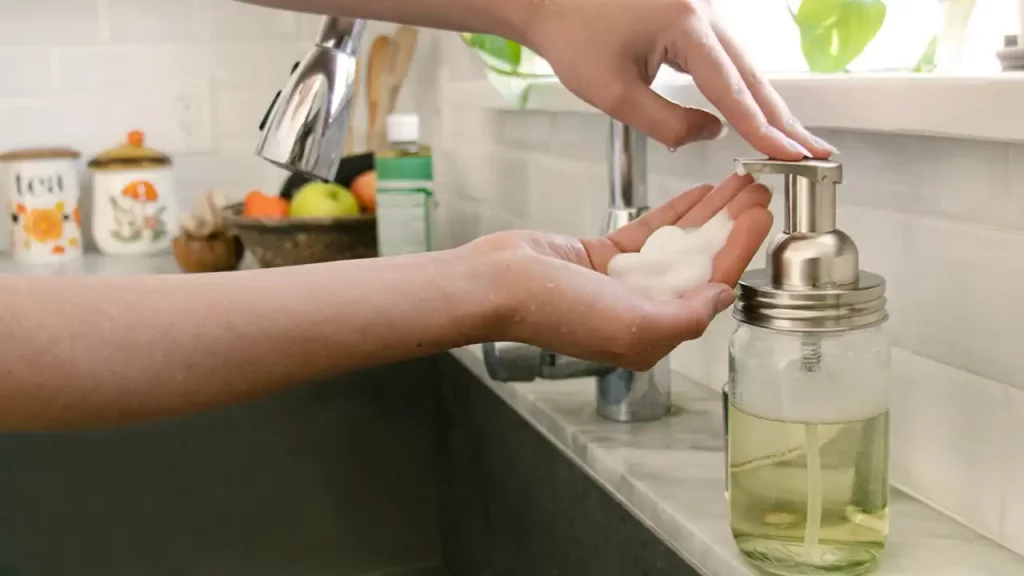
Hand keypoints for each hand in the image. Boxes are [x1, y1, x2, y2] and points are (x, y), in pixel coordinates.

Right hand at [471, 174, 771, 370]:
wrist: (497, 283)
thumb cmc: (554, 310)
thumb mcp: (632, 325)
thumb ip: (685, 316)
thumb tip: (721, 295)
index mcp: (651, 335)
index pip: (710, 289)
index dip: (740, 251)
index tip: (762, 216)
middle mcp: (641, 310)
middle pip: (701, 263)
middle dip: (732, 227)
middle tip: (759, 192)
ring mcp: (622, 282)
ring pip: (678, 244)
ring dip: (709, 214)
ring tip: (737, 185)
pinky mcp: (603, 257)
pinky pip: (648, 232)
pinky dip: (674, 212)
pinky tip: (698, 193)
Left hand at [521, 0, 835, 159]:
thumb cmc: (572, 37)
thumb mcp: (613, 94)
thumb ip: (666, 122)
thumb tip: (712, 134)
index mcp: (686, 25)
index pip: (734, 89)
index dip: (764, 129)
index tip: (792, 156)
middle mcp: (704, 11)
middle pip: (754, 75)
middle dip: (784, 120)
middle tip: (816, 155)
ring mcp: (702, 9)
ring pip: (746, 66)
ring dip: (769, 106)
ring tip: (795, 142)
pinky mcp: (694, 15)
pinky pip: (728, 56)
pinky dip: (746, 88)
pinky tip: (759, 113)